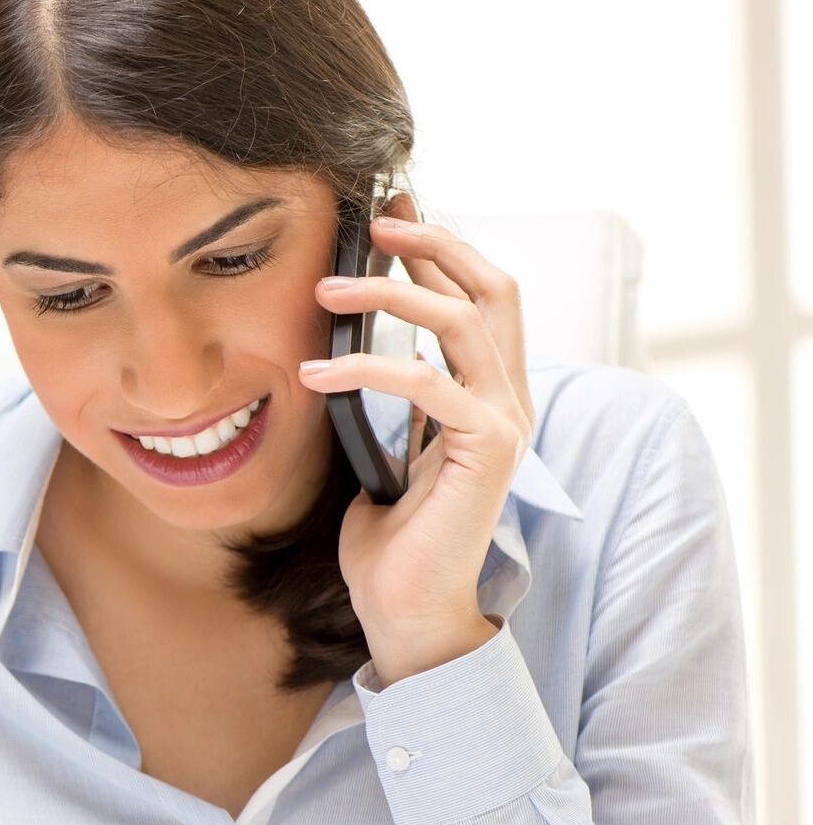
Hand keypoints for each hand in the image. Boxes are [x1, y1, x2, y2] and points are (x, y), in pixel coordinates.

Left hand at [300, 208, 531, 683]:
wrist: (406, 610)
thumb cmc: (391, 539)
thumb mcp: (383, 448)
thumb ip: (387, 400)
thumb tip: (350, 346)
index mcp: (488, 393)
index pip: (479, 297)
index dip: (441, 250)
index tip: (391, 215)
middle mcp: (509, 399)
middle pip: (493, 288)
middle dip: (436, 245)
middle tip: (376, 222)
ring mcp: (505, 422)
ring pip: (463, 321)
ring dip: (392, 293)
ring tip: (325, 288)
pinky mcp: (488, 450)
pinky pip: (429, 383)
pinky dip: (368, 367)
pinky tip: (315, 372)